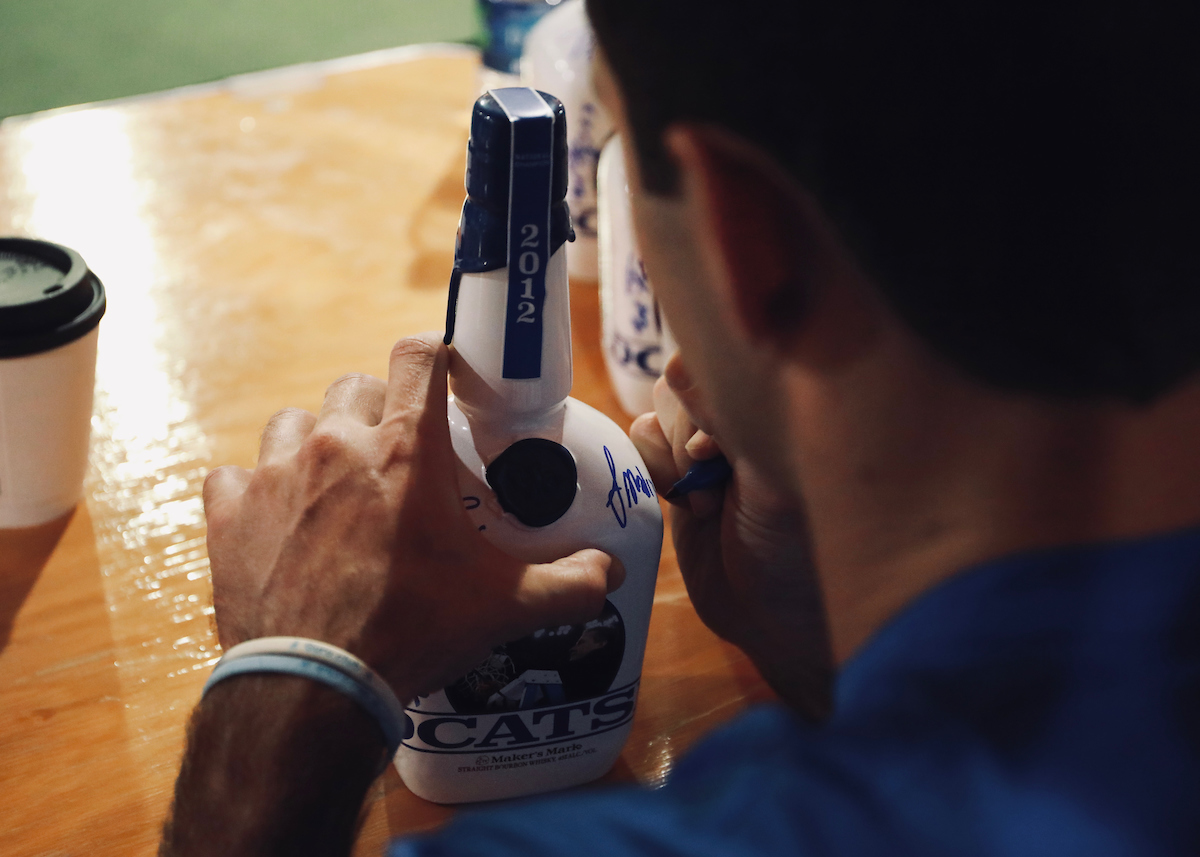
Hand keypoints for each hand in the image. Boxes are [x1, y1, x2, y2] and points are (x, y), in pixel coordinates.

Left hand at [203, 333, 622, 701]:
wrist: (318, 687)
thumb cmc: (416, 632)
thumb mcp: (505, 606)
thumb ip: (569, 583)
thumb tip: (612, 572)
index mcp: (407, 450)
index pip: (419, 355)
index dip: (434, 354)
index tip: (444, 373)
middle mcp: (337, 443)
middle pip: (356, 387)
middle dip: (378, 411)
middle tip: (394, 458)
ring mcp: (274, 474)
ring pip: (293, 424)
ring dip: (314, 445)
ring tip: (332, 490)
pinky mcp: (226, 512)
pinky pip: (233, 476)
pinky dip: (252, 492)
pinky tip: (272, 523)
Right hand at [631, 354, 831, 717]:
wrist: (772, 620)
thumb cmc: (795, 552)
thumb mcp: (769, 482)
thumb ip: (722, 422)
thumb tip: (677, 365)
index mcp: (779, 409)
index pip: (726, 360)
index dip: (707, 395)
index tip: (716, 450)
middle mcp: (743, 417)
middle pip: (684, 381)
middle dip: (690, 433)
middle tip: (715, 482)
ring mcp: (708, 446)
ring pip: (659, 411)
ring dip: (671, 457)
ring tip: (705, 503)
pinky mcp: (678, 476)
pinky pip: (641, 443)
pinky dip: (653, 470)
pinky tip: (685, 508)